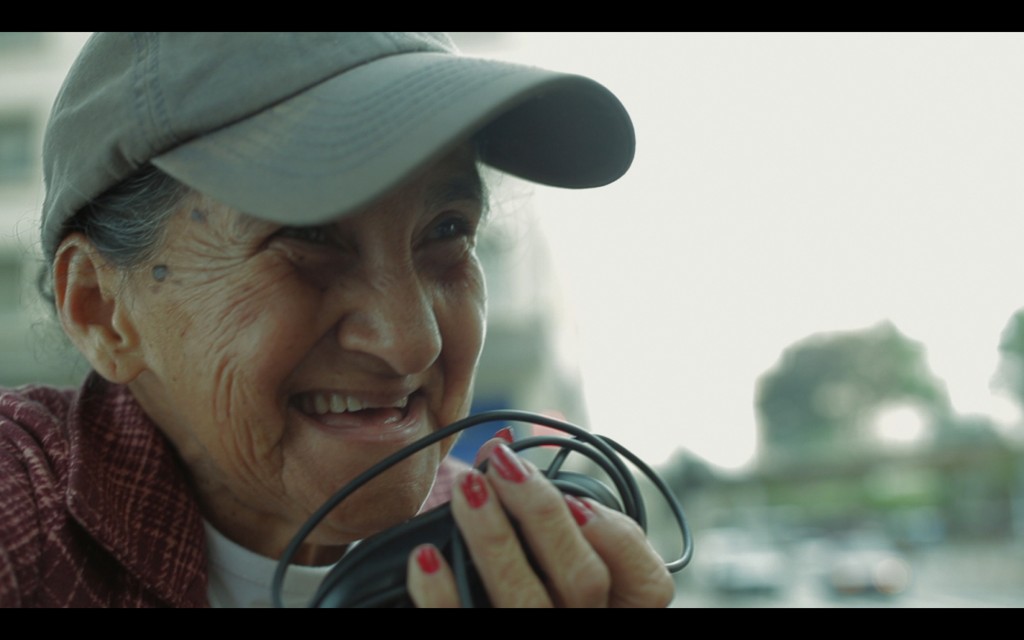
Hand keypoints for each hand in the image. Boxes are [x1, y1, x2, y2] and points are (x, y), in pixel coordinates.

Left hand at [405, 440, 674, 607]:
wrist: (481, 602)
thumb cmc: (522, 578)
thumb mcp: (542, 549)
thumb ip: (536, 505)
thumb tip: (499, 444)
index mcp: (615, 609)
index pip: (648, 584)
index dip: (616, 536)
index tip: (574, 496)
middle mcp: (584, 630)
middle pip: (583, 580)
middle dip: (542, 514)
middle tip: (502, 467)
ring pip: (526, 603)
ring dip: (494, 538)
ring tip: (466, 490)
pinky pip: (462, 626)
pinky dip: (442, 594)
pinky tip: (424, 557)